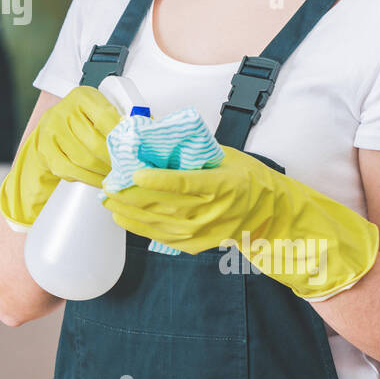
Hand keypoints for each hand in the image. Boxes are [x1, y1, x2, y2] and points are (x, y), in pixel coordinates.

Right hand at [0, 85, 120, 231]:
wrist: (53, 126)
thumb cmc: (84, 118)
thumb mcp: (101, 109)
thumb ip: (121, 118)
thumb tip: (148, 130)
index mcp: (82, 97)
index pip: (106, 118)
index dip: (122, 138)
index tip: (134, 150)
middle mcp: (63, 111)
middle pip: (96, 143)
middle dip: (115, 160)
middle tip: (129, 169)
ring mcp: (52, 131)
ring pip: (84, 159)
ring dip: (104, 172)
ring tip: (117, 176)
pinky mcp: (46, 151)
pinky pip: (71, 170)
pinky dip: (89, 178)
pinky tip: (100, 179)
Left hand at [101, 145, 379, 300]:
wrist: (271, 214)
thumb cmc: (247, 179)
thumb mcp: (225, 156)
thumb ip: (193, 151)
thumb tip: (155, 133)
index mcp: (224, 185)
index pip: (186, 184)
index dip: (158, 180)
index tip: (135, 173)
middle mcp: (213, 212)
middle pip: (165, 205)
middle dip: (132, 196)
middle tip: (108, 184)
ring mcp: (205, 232)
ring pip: (160, 224)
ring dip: (130, 212)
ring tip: (109, 200)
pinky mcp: (198, 245)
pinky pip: (163, 237)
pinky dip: (140, 226)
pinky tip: (123, 216)